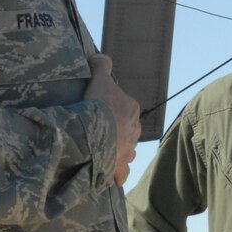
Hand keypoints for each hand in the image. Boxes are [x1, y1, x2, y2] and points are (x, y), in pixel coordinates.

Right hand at [84, 53, 141, 184]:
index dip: (112, 108)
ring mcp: (129, 150)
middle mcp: (135, 131)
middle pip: (127, 129)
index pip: (125, 106)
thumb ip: (101, 66)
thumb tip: (100, 57)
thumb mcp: (99, 80)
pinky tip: (111, 174)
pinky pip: (122, 172)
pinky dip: (118, 173)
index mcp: (132, 109)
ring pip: (127, 150)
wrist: (97, 136)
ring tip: (104, 151)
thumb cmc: (100, 107)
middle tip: (100, 131)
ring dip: (118, 151)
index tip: (100, 110)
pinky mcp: (121, 168)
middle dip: (117, 131)